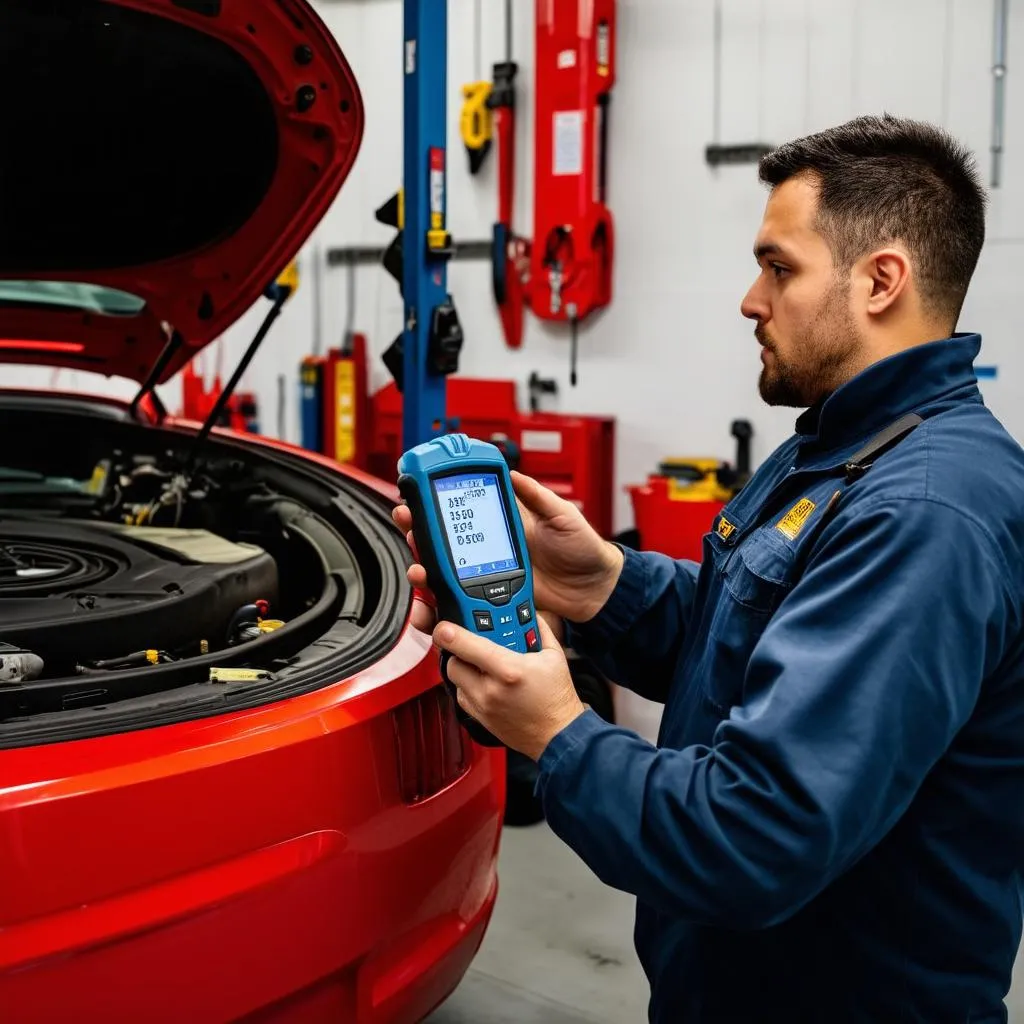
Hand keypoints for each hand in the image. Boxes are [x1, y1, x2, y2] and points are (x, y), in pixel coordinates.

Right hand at [392, 471, 622, 626]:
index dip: (441, 501)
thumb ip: (537, 497)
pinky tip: (430, 601)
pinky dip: (443, 602)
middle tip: (406, 524)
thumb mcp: (564, 516)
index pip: (467, 508)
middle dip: (420, 532)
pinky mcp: (493, 599)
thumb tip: (514, 475)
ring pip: (447, 571)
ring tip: (418, 568)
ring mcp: (490, 574)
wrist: (595, 590)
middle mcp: (493, 547)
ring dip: (426, 569)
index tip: (419, 493)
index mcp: (508, 523)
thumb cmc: (585, 550)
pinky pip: (462, 601)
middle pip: (446, 539)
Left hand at [434, 613, 586, 760]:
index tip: (443, 627)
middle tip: (473, 645)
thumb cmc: (557, 698)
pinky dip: (467, 686)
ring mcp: (483, 706)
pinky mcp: (480, 718)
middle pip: (453, 662)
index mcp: (508, 669)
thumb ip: (540, 629)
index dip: (448, 632)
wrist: (557, 735)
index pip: (465, 645)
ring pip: (454, 679)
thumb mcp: (554, 656)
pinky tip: (484, 682)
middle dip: (459, 650)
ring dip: (462, 669)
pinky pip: (461, 696)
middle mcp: (490, 689)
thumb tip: (530, 613)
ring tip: (482, 665)